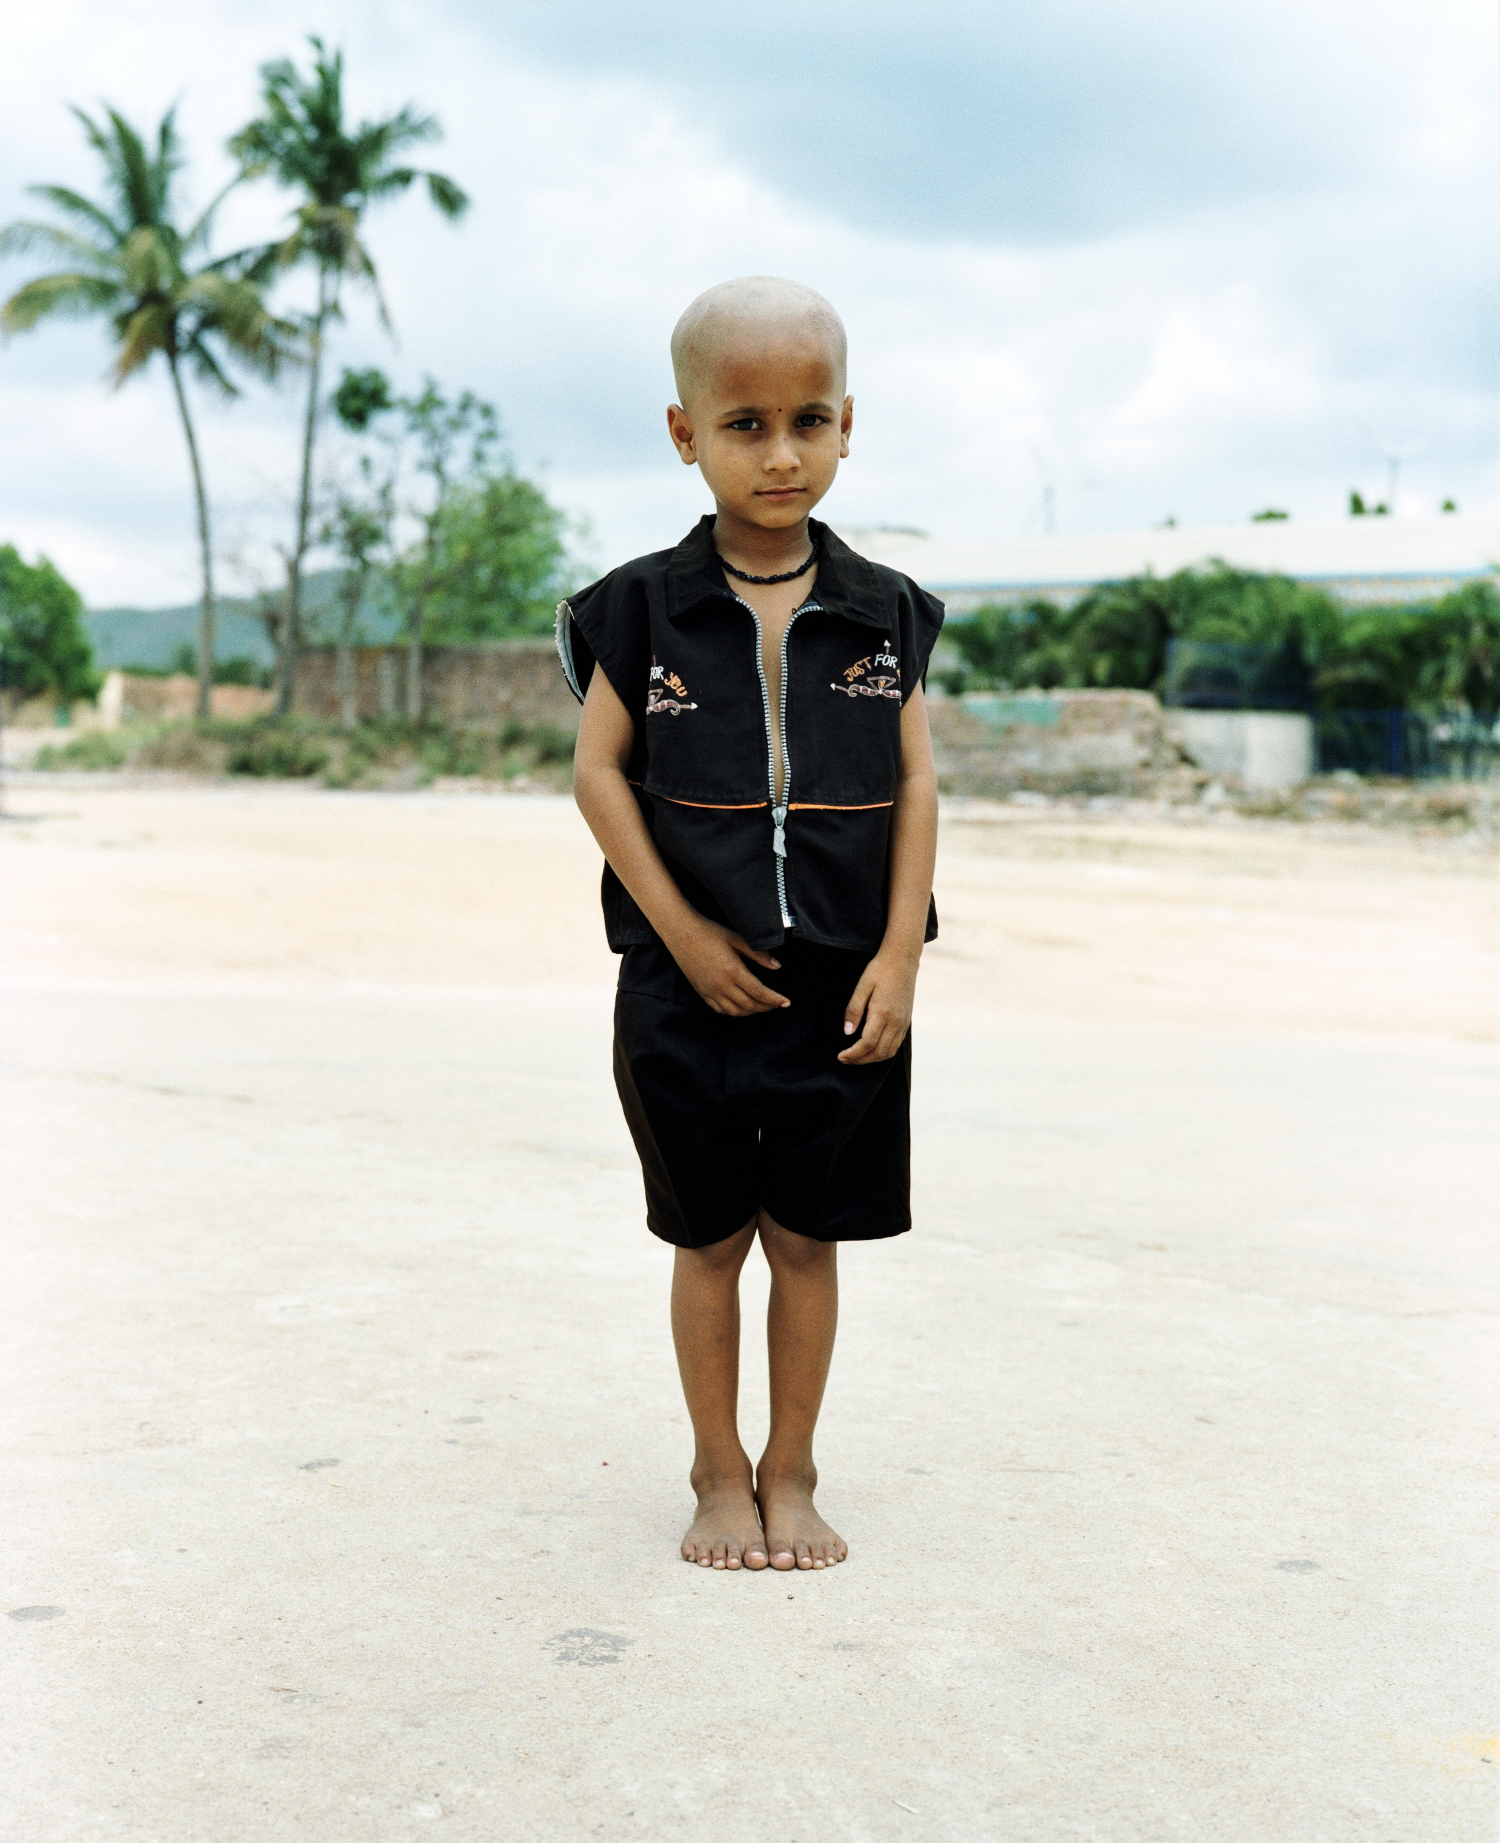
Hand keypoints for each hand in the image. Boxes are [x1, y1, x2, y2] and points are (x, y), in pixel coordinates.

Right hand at [666, 916, 790, 1016]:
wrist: (681, 932)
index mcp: (733, 971)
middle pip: (750, 1005)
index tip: (786, 1002)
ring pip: (735, 1011)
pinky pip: (720, 1010)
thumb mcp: (737, 938)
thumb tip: (777, 966)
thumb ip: (758, 954)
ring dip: (752, 1012)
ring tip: (762, 1006)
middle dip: (767, 1007)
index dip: (775, 1000)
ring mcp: (710, 990)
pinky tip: (742, 1007)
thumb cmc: (709, 932)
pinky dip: (734, 1012)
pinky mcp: (702, 992)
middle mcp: (721, 985)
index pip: (759, 992)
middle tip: (777, 1004)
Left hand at [838, 950, 917, 1063]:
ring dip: (872, 1059)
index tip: (841, 1056)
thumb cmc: (880, 970)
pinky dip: (884, 1053)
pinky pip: (896, 1044)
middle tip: (845, 1060)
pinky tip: (872, 1050)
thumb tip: (847, 1032)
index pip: (867, 1043)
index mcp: (882, 1013)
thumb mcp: (862, 986)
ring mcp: (903, 1022)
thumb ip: (854, 1010)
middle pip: (878, 1052)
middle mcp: (895, 1021)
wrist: (902, 959)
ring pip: (889, 1052)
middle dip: (860, 1060)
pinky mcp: (906, 1021)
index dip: (853, 1054)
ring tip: (857, 1058)